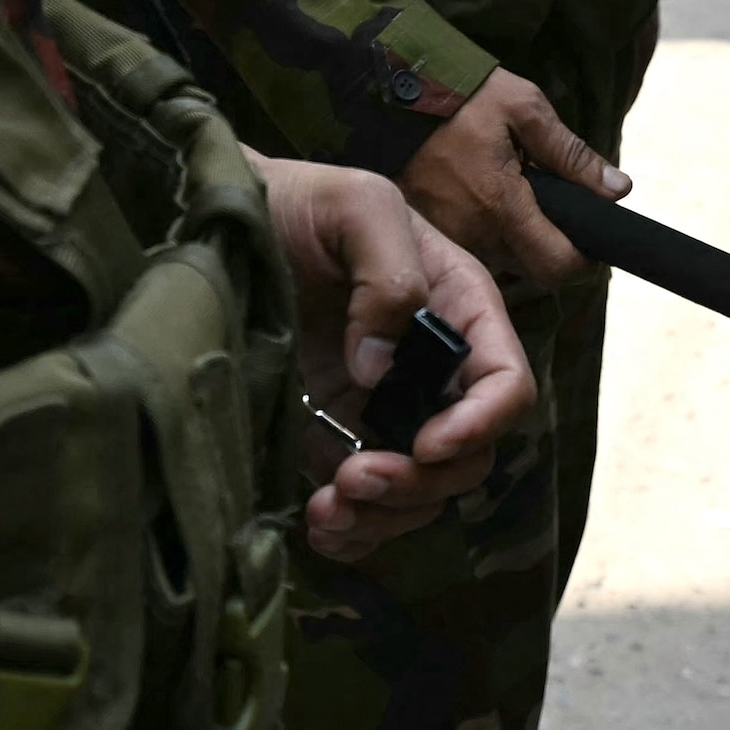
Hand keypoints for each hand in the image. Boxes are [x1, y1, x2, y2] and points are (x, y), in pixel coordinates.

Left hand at [251, 153, 534, 559]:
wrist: (225, 220)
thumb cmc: (298, 200)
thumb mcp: (355, 205)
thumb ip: (387, 272)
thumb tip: (379, 365)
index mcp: (459, 310)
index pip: (505, 383)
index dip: (480, 423)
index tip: (424, 441)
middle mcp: (431, 367)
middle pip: (467, 453)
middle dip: (421, 480)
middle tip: (355, 475)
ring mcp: (385, 408)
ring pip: (421, 491)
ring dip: (386, 516)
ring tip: (330, 507)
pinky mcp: (335, 436)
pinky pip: (366, 504)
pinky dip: (352, 529)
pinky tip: (319, 521)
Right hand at [398, 65, 623, 292]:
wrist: (389, 90)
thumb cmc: (462, 94)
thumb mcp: (525, 108)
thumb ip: (572, 154)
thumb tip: (618, 190)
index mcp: (501, 205)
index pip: (556, 266)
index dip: (583, 258)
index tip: (590, 235)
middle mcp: (472, 234)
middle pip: (531, 270)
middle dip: (552, 247)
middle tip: (555, 206)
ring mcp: (447, 237)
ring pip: (502, 263)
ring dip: (520, 242)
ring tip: (521, 198)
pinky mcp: (428, 231)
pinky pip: (472, 249)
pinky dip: (490, 235)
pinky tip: (488, 200)